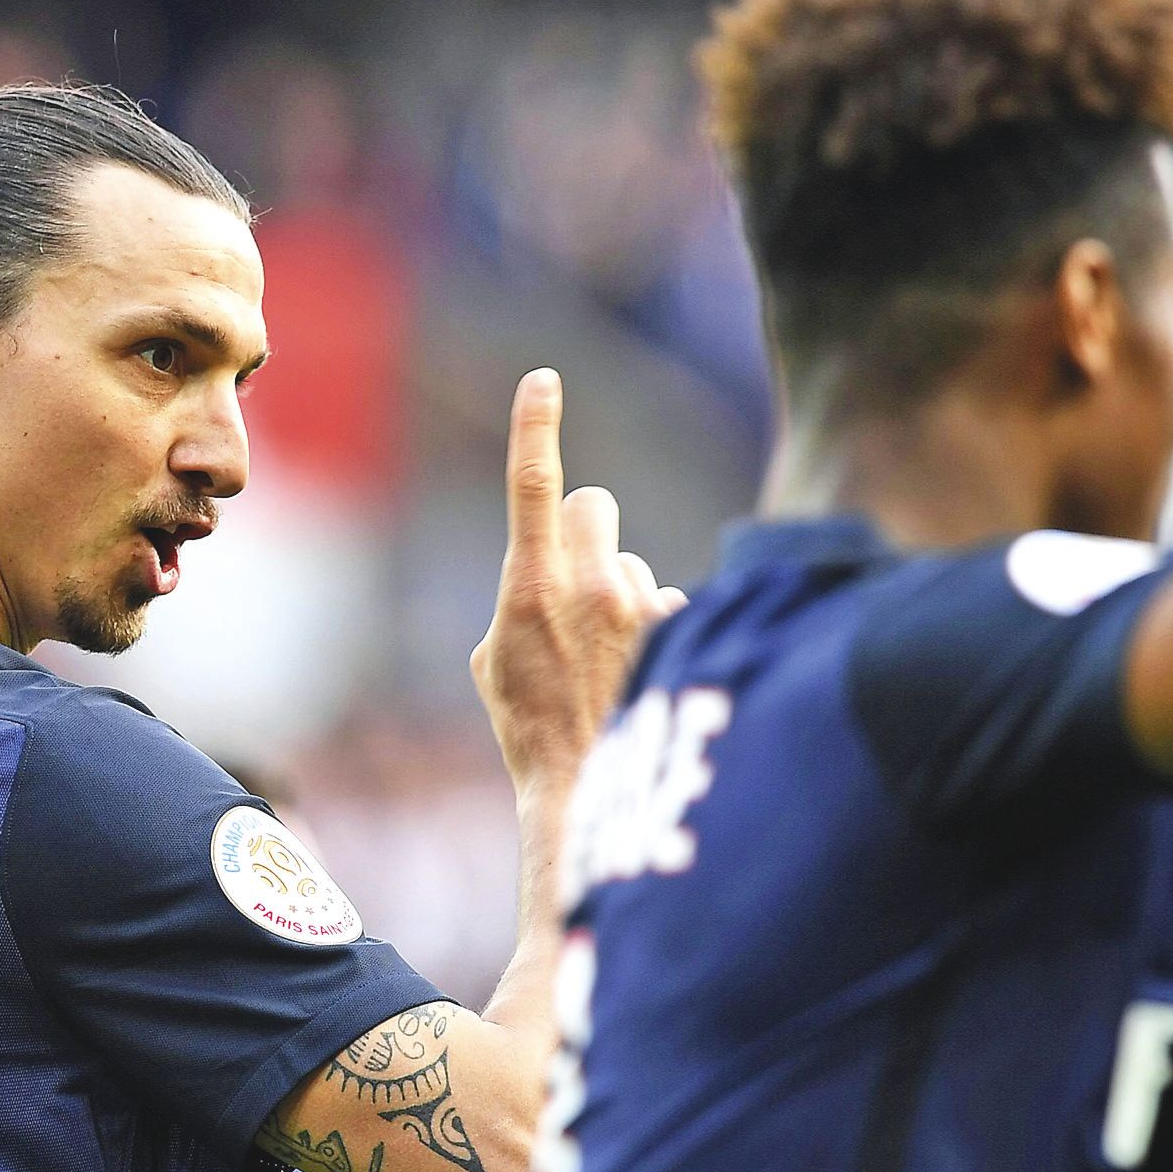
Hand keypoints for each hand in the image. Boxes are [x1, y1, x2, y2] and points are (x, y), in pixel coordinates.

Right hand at [471, 369, 687, 789]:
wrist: (591, 790)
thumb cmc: (528, 728)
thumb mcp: (493, 663)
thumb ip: (514, 602)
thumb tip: (540, 578)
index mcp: (528, 588)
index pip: (532, 485)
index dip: (535, 425)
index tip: (542, 381)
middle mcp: (588, 586)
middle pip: (590, 504)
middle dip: (582, 530)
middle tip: (573, 580)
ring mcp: (640, 607)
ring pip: (629, 559)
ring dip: (618, 589)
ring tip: (607, 653)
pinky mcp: (679, 629)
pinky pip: (663, 601)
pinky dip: (653, 628)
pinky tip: (642, 671)